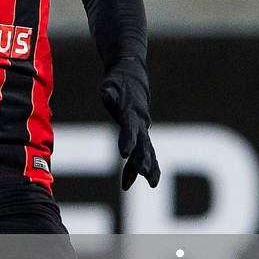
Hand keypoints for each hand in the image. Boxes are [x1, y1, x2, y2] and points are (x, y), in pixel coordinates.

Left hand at [99, 55, 160, 189]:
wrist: (133, 74)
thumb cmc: (118, 81)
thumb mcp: (111, 84)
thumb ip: (110, 92)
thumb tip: (106, 92)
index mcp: (131, 112)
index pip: (130, 129)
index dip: (128, 140)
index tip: (124, 153)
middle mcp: (140, 122)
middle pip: (143, 144)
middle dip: (144, 159)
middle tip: (145, 174)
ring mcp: (143, 128)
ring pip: (147, 151)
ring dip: (149, 167)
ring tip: (152, 184)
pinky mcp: (141, 132)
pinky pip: (143, 152)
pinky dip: (142, 165)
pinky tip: (139, 181)